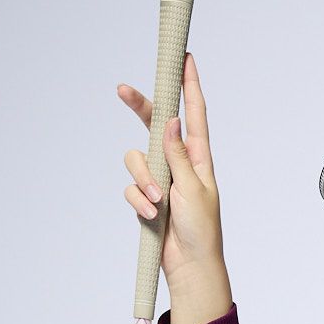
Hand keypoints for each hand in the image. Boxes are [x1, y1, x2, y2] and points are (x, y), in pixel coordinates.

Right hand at [118, 52, 225, 287]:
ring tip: (158, 201)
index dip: (189, 85)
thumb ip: (178, 154)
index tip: (185, 58)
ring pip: (135, 158)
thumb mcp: (193, 188)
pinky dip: (138, 200)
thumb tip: (171, 119)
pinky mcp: (147, 196)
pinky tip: (151, 214)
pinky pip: (131, 187)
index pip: (193, 114)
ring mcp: (161, 179)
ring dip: (143, 179)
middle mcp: (178, 163)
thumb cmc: (202, 230)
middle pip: (154, 124)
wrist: (190, 265)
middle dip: (139, 108)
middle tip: (121, 89)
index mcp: (199, 158)